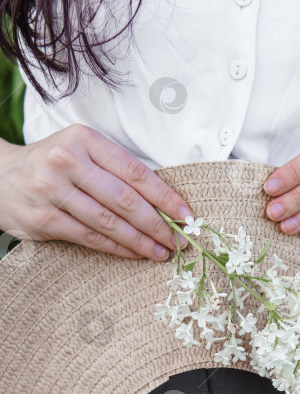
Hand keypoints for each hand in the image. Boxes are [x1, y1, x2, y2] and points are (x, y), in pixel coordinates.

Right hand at [0, 124, 194, 260]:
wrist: (1, 178)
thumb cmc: (54, 165)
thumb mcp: (82, 151)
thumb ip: (116, 168)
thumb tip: (165, 201)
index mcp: (84, 139)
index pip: (135, 172)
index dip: (165, 197)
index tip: (187, 214)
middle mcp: (67, 161)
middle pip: (125, 199)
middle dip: (158, 224)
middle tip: (179, 239)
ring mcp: (53, 192)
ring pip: (109, 223)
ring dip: (141, 241)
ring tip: (162, 252)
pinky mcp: (45, 220)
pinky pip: (91, 238)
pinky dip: (117, 248)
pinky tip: (135, 254)